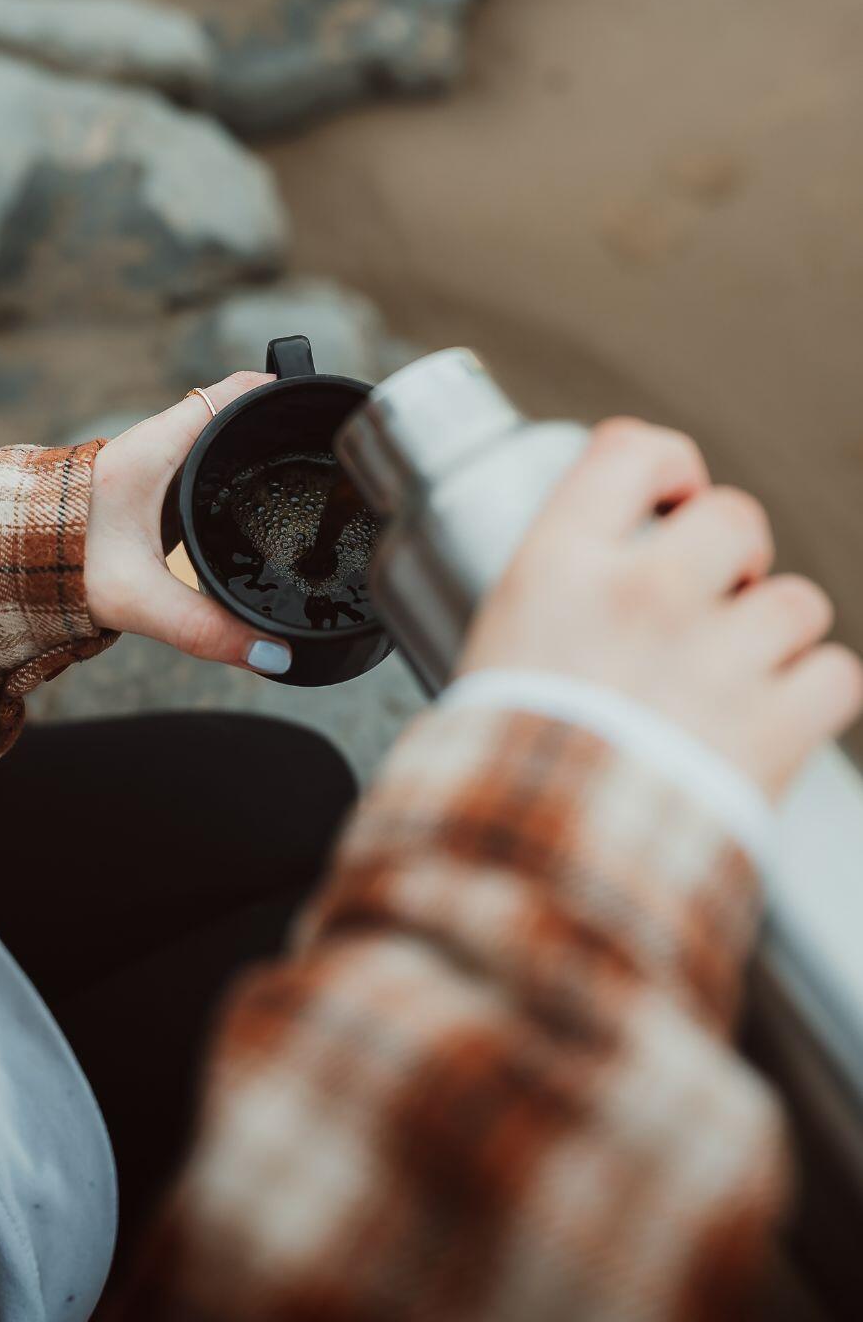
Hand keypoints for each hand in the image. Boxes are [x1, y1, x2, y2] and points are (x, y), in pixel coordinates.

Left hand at [84, 372, 291, 674]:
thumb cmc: (56, 567)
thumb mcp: (136, 599)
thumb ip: (203, 628)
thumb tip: (271, 654)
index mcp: (152, 450)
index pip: (228, 395)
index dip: (275, 392)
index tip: (312, 404)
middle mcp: (150, 444)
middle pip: (228, 411)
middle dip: (272, 421)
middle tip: (317, 445)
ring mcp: (144, 460)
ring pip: (210, 435)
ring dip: (246, 444)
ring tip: (294, 467)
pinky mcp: (140, 484)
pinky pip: (194, 460)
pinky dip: (223, 468)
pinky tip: (244, 501)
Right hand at [458, 417, 862, 798]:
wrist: (531, 871)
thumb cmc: (497, 771)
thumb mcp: (493, 650)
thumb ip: (551, 596)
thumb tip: (584, 573)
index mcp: (560, 567)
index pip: (633, 451)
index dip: (667, 465)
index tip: (671, 495)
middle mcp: (643, 595)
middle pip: (734, 516)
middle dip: (735, 556)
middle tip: (711, 599)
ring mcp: (714, 657)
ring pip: (797, 600)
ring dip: (776, 635)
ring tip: (736, 675)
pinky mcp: (771, 726)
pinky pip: (835, 675)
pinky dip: (812, 698)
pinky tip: (772, 719)